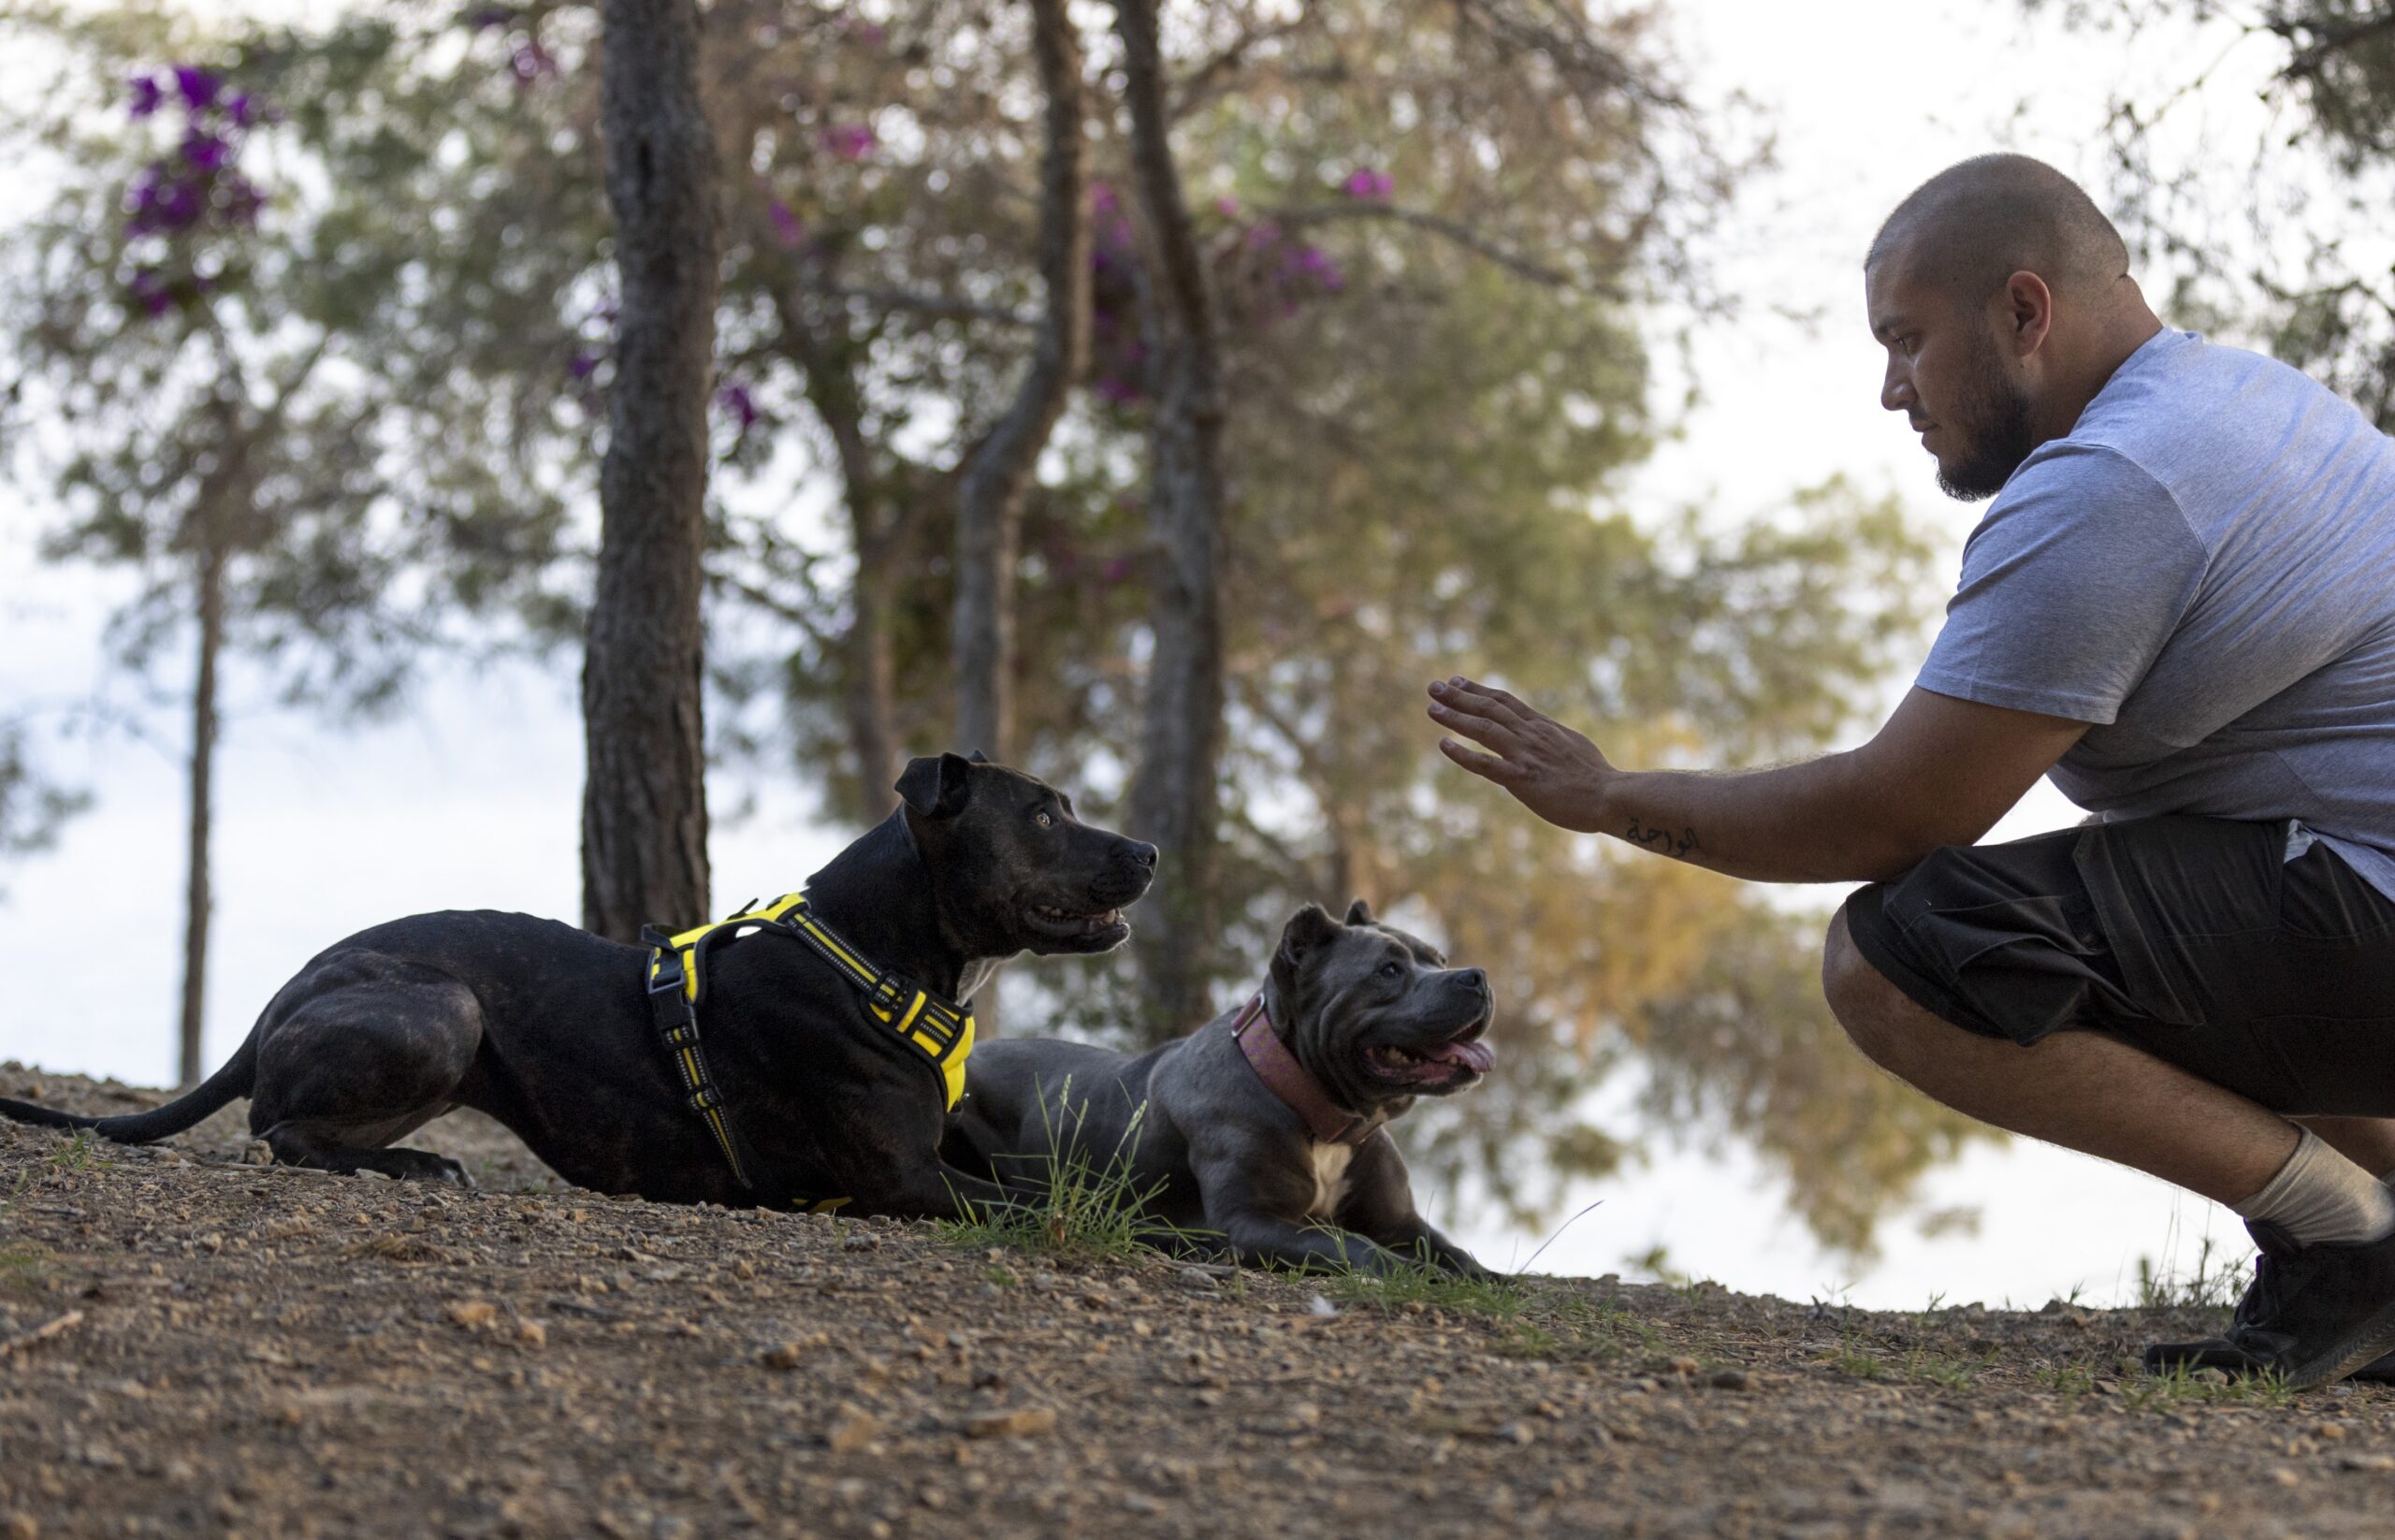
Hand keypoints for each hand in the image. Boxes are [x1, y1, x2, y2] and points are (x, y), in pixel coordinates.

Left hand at [1426, 677, 1615, 831]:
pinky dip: (1462, 754)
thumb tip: (1542, 733)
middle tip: (1433, 686)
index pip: (1505, 701)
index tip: (1457, 681)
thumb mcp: (1573, 745)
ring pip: (1485, 730)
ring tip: (1431, 708)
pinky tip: (1443, 744)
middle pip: (1490, 709)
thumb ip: (1552, 738)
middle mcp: (1531, 735)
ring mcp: (1526, 756)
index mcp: (1543, 727)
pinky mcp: (1522, 780)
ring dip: (1455, 717)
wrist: (1611, 796)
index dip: (1478, 690)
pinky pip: (1486, 765)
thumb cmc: (1597, 777)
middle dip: (1459, 696)